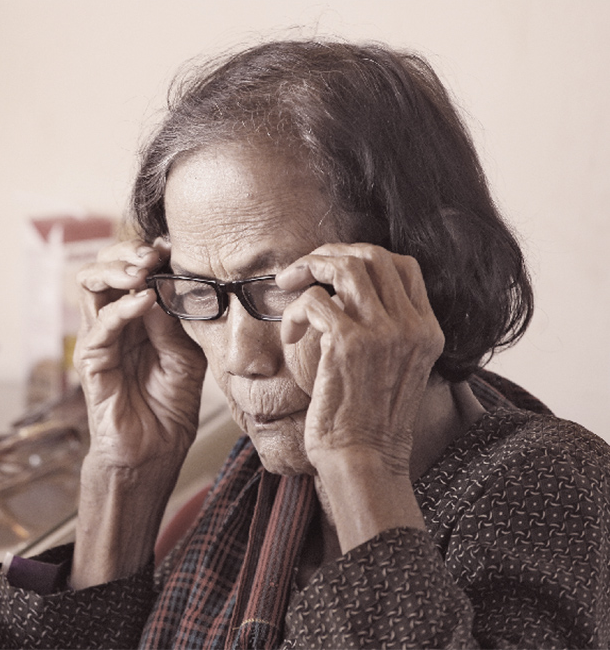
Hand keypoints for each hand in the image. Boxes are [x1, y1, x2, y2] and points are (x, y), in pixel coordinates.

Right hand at [70, 238, 207, 586]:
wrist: (153, 456)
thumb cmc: (169, 409)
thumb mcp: (186, 356)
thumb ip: (175, 321)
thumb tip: (168, 280)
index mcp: (137, 318)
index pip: (132, 271)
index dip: (149, 254)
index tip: (173, 247)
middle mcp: (113, 323)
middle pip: (104, 268)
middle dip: (127, 254)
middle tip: (152, 255)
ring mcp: (99, 340)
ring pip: (90, 285)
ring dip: (116, 270)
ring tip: (143, 269)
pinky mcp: (91, 362)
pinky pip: (99, 325)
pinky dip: (121, 308)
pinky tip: (145, 301)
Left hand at [277, 243, 443, 477]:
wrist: (364, 460)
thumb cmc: (368, 420)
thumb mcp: (395, 368)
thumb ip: (385, 331)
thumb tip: (347, 295)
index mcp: (427, 330)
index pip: (403, 265)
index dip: (362, 256)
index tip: (331, 269)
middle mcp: (411, 326)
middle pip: (372, 256)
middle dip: (329, 253)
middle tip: (301, 270)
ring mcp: (384, 333)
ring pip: (345, 267)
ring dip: (308, 269)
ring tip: (287, 286)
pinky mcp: (349, 343)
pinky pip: (314, 301)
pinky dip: (294, 312)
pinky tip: (291, 337)